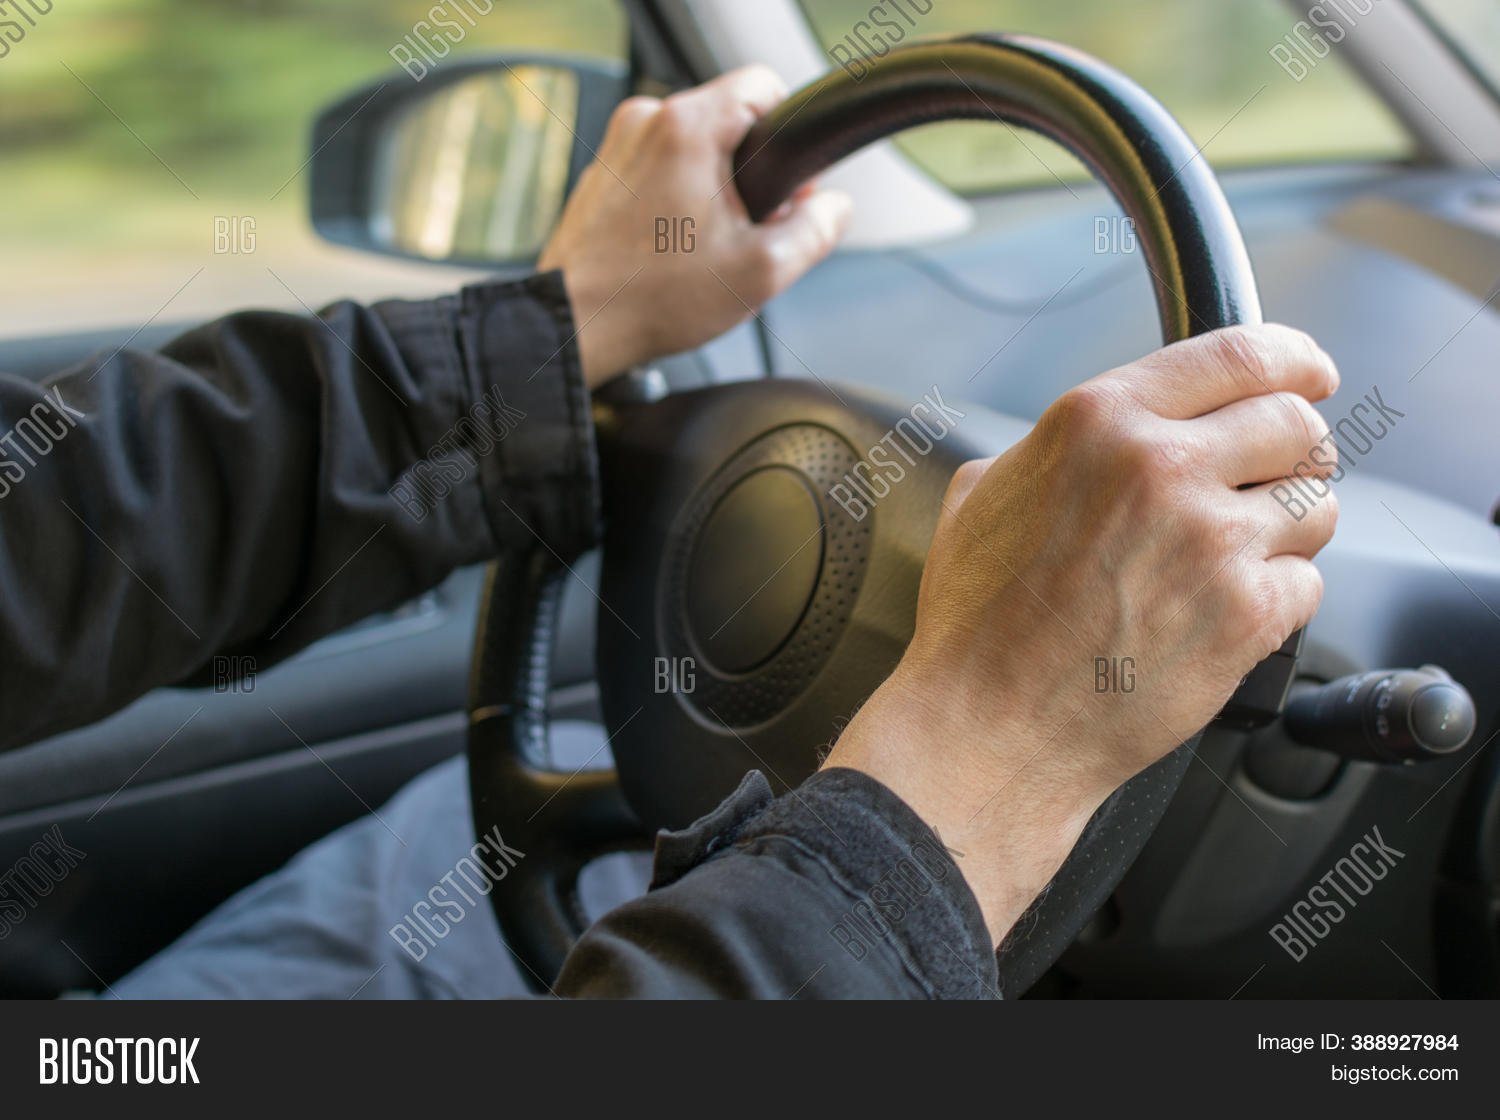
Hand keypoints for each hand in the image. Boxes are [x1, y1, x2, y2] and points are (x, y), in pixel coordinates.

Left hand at [538, 66, 852, 386]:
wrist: (579, 325)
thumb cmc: (653, 299)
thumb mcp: (763, 271)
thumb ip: (816, 229)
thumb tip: (834, 208)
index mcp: (687, 127)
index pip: (763, 84)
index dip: (789, 130)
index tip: (789, 180)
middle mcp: (645, 122)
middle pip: (727, 119)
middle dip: (751, 170)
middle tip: (750, 229)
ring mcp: (617, 147)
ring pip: (691, 147)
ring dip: (712, 188)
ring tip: (708, 246)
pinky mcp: (600, 175)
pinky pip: (657, 170)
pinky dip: (675, 200)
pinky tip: (674, 249)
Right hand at [826, 324, 1341, 944]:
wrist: (990, 726)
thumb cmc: (978, 623)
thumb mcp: (981, 496)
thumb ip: (1047, 448)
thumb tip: (1090, 444)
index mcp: (1099, 422)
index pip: (1240, 353)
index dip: (1292, 359)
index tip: (1307, 372)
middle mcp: (1163, 468)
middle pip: (1295, 423)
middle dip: (1292, 450)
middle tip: (1267, 478)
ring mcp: (1213, 542)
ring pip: (1316, 502)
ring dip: (1288, 525)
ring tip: (1232, 557)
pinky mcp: (1247, 615)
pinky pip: (1308, 582)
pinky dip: (1277, 596)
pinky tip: (1220, 612)